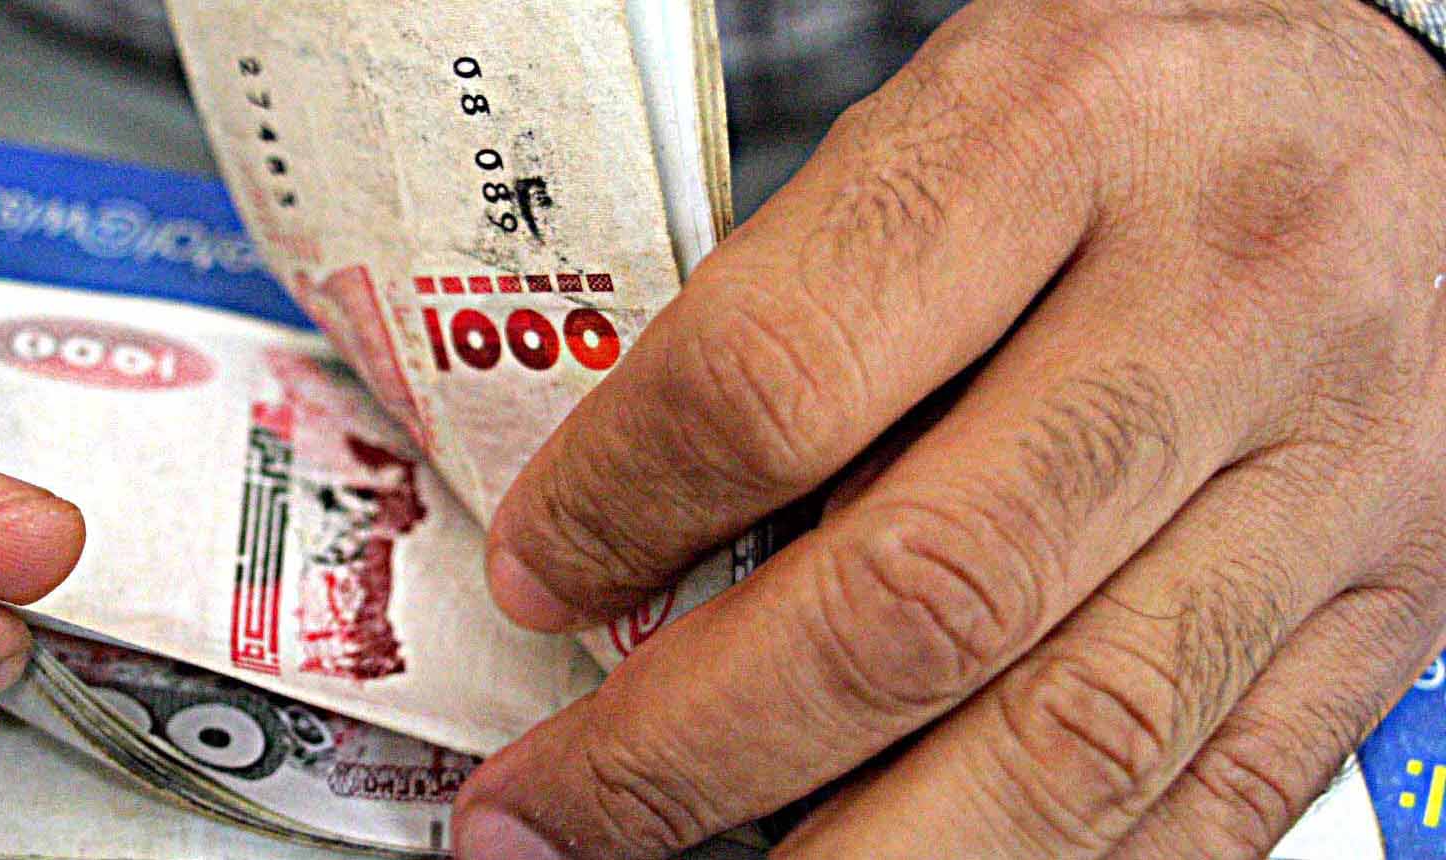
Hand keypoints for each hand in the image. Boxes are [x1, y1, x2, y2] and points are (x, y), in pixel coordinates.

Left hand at [455, 1, 1445, 856]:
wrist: (1445, 135)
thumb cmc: (1162, 115)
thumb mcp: (963, 120)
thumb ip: (814, 307)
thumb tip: (643, 534)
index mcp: (1063, 125)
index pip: (780, 369)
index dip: (620, 506)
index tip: (539, 578)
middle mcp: (1218, 299)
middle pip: (916, 597)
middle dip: (694, 745)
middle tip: (555, 805)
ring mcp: (1329, 472)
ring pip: (1069, 743)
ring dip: (852, 859)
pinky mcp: (1387, 602)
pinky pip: (1211, 800)